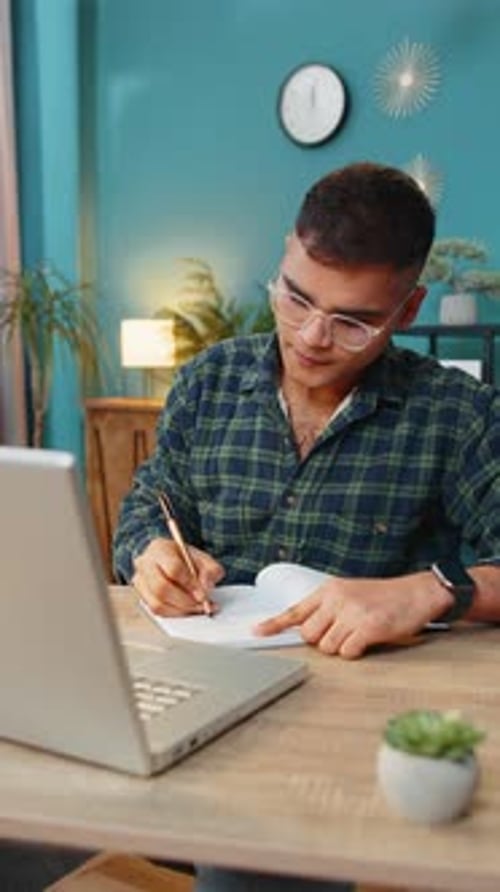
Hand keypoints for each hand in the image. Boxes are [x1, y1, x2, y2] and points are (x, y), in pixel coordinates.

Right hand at [131, 537, 224, 615]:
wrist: (170, 560)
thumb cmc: (185, 559)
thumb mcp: (203, 558)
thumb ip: (211, 570)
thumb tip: (206, 587)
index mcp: (160, 548)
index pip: (173, 568)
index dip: (190, 584)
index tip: (203, 595)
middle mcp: (145, 564)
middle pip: (161, 588)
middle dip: (185, 601)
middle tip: (202, 605)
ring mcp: (140, 581)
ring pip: (157, 603)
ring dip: (181, 610)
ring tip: (197, 608)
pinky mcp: (142, 597)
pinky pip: (157, 611)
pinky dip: (175, 614)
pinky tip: (188, 610)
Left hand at [255, 573, 452, 658]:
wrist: (418, 592)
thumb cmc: (385, 596)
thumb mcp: (351, 593)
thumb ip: (328, 608)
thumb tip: (309, 632)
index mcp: (329, 589)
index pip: (295, 610)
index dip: (274, 624)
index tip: (256, 633)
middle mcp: (336, 598)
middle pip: (310, 636)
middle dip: (323, 641)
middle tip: (344, 633)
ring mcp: (352, 612)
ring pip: (327, 647)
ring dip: (342, 647)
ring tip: (360, 633)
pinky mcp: (368, 626)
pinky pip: (347, 652)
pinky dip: (356, 652)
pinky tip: (368, 640)